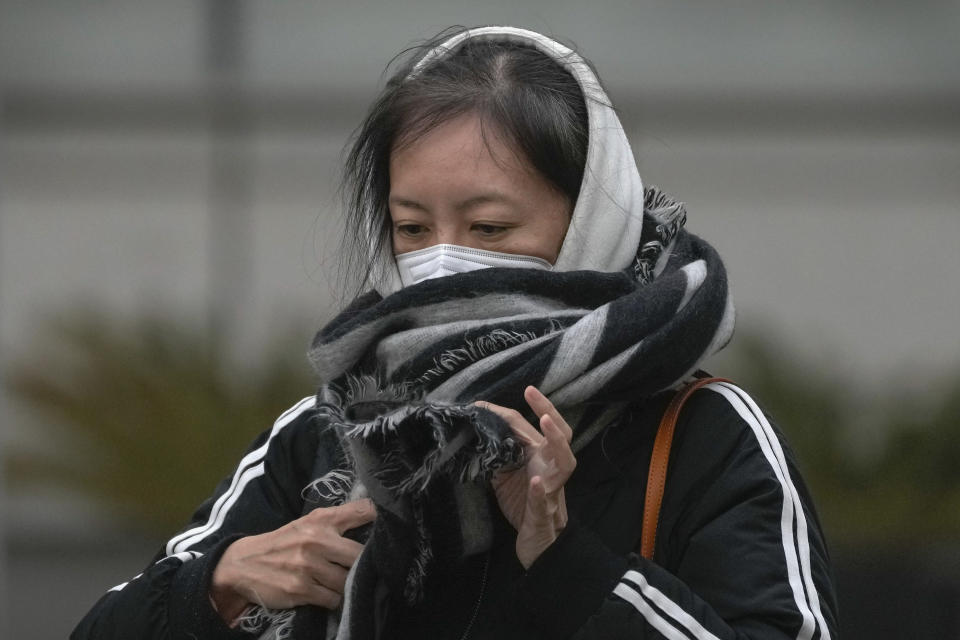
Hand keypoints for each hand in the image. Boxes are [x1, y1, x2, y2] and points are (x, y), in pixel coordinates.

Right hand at [209, 499, 375, 622]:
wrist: (243, 564)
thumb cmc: (285, 541)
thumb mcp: (310, 522)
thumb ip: (341, 518)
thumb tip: (376, 514)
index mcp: (322, 520)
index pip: (363, 511)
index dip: (382, 518)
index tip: (397, 527)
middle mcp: (316, 540)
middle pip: (360, 555)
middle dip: (368, 565)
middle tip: (373, 570)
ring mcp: (308, 566)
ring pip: (348, 581)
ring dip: (349, 586)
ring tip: (346, 584)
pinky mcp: (301, 589)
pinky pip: (333, 599)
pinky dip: (334, 599)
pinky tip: (328, 594)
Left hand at [479, 386, 575, 568]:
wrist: (537, 544)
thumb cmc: (524, 503)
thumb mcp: (504, 474)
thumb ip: (495, 452)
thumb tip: (473, 430)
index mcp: (540, 457)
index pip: (531, 427)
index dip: (510, 412)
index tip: (485, 401)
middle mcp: (550, 468)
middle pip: (560, 435)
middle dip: (549, 411)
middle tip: (532, 392)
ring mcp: (551, 489)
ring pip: (565, 462)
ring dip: (556, 441)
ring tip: (546, 422)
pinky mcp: (543, 513)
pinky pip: (546, 500)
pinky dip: (541, 491)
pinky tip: (536, 481)